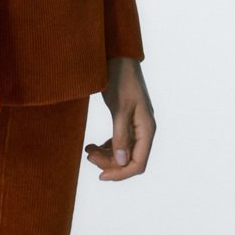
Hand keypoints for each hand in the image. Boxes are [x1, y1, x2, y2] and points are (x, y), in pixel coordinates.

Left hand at [84, 56, 155, 180]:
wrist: (117, 57)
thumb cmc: (120, 79)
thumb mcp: (119, 107)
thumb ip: (121, 135)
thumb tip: (122, 162)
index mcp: (147, 128)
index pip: (138, 163)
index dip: (120, 173)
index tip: (100, 176)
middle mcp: (143, 130)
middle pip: (129, 160)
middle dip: (109, 163)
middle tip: (88, 156)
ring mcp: (134, 125)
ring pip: (122, 152)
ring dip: (105, 155)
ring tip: (87, 151)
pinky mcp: (125, 120)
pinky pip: (117, 141)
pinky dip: (104, 146)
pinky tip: (90, 145)